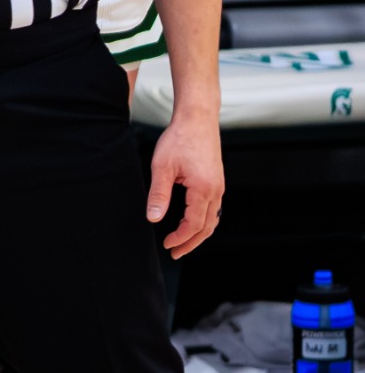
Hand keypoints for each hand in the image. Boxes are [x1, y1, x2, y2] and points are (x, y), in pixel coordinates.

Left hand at [148, 111, 222, 258]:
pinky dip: (204, 221)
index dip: (180, 238)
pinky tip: (192, 222)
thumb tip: (153, 218)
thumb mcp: (162, 166)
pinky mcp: (216, 181)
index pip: (194, 225)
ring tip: (183, 242)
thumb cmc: (179, 139)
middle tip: (175, 253)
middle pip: (207, 227)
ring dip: (199, 234)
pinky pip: (213, 209)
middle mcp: (216, 191)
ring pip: (213, 219)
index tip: (167, 245)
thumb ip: (158, 194)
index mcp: (203, 190)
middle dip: (191, 243)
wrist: (197, 119)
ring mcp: (219, 186)